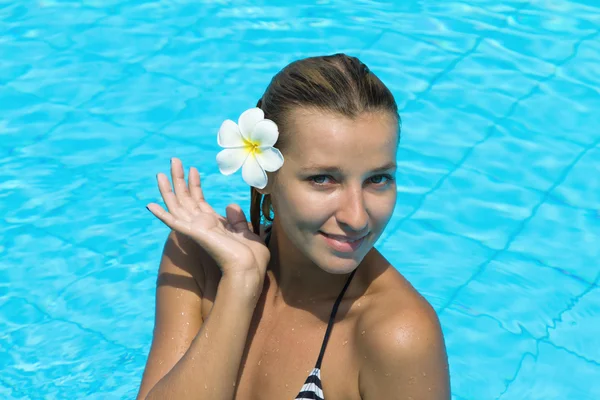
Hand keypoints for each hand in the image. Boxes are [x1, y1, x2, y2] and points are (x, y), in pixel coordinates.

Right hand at [147, 158, 269, 285]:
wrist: (250, 268)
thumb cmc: (251, 256)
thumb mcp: (246, 231)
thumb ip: (237, 219)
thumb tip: (230, 205)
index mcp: (213, 224)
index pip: (199, 200)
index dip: (194, 184)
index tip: (193, 169)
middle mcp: (201, 225)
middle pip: (185, 198)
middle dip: (179, 179)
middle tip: (174, 160)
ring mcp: (196, 229)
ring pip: (176, 206)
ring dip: (167, 190)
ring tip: (160, 173)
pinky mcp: (193, 234)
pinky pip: (174, 223)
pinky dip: (161, 214)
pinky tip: (149, 205)